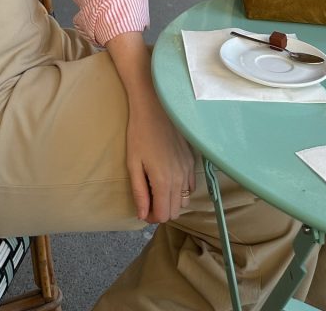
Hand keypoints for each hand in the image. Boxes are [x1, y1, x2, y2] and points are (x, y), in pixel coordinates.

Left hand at [104, 32, 195, 222]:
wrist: (154, 107)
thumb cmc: (139, 133)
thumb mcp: (133, 163)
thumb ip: (139, 192)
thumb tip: (143, 215)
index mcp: (163, 181)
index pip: (164, 215)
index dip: (152, 217)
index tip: (143, 210)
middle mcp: (180, 178)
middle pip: (176, 211)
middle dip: (162, 210)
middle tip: (147, 199)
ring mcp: (188, 169)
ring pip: (184, 200)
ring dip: (171, 200)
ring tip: (156, 188)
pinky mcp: (192, 161)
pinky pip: (189, 185)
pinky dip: (180, 188)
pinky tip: (168, 177)